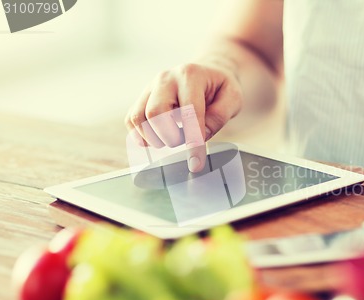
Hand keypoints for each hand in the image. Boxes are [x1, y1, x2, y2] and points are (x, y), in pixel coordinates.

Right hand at [125, 62, 242, 171]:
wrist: (208, 73)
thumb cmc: (220, 88)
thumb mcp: (233, 98)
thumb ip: (219, 116)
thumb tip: (201, 136)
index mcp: (190, 75)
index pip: (189, 112)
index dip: (193, 140)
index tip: (196, 163)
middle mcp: (166, 78)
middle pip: (155, 112)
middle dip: (170, 137)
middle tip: (183, 141)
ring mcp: (151, 87)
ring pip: (138, 117)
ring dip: (153, 138)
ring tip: (171, 139)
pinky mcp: (143, 98)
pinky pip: (131, 119)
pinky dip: (140, 135)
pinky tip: (156, 140)